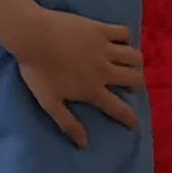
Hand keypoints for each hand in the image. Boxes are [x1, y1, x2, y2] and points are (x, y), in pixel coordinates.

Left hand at [9, 5, 142, 143]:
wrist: (34, 36)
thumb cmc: (38, 70)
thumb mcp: (50, 103)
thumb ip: (68, 123)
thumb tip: (84, 144)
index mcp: (92, 89)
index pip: (118, 108)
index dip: (130, 118)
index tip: (135, 123)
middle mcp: (104, 70)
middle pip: (133, 79)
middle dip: (137, 85)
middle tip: (132, 85)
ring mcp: (104, 48)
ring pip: (133, 56)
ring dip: (136, 62)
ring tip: (132, 64)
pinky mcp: (100, 28)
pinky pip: (124, 32)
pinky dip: (126, 37)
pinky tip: (121, 40)